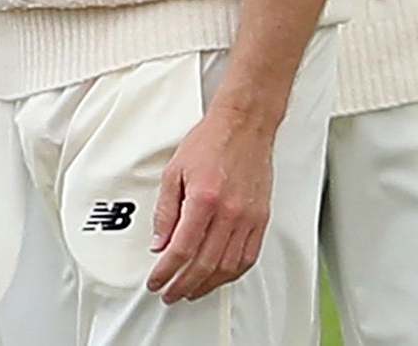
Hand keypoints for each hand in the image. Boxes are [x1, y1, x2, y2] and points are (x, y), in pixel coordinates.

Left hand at [146, 103, 275, 304]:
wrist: (245, 124)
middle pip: (204, 264)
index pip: (181, 249)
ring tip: (190, 290)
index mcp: (204, 198)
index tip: (156, 280)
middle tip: (169, 292)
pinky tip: (219, 276)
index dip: (165, 271)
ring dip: (206, 285)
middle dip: (182, 285)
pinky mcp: (261, 217)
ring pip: (227, 266)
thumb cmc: (212, 141)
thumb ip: (165, 211)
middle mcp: (229, 211)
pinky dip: (232, 273)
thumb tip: (159, 243)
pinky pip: (249, 256)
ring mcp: (249, 216)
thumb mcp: (174, 172)